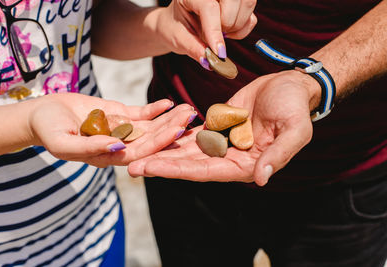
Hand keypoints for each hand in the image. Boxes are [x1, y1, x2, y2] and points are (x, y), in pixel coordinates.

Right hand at [29, 93, 194, 166]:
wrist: (41, 114)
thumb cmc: (48, 131)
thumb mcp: (63, 143)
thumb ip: (90, 148)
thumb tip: (119, 147)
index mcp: (108, 157)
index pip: (140, 152)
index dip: (160, 142)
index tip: (178, 131)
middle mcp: (119, 145)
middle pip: (151, 139)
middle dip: (172, 128)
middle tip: (191, 116)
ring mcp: (121, 130)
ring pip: (150, 126)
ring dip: (169, 118)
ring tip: (188, 108)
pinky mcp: (119, 115)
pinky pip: (140, 113)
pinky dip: (154, 109)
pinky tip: (168, 102)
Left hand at [128, 70, 316, 185]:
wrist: (290, 86)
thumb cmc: (295, 107)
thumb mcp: (295, 130)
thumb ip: (278, 155)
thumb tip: (261, 179)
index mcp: (247, 165)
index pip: (208, 171)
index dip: (179, 170)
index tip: (152, 168)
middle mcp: (231, 158)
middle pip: (191, 165)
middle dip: (162, 164)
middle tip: (131, 165)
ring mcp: (222, 143)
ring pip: (187, 151)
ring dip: (162, 151)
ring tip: (136, 152)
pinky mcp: (217, 127)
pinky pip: (192, 133)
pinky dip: (174, 134)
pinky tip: (154, 135)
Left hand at [156, 0, 256, 65]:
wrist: (177, 22)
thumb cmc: (175, 28)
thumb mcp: (178, 39)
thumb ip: (193, 49)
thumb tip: (209, 61)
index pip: (209, 7)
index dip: (215, 31)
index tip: (218, 52)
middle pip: (234, 0)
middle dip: (228, 24)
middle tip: (215, 37)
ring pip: (248, 4)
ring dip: (237, 26)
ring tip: (221, 34)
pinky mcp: (239, 3)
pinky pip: (251, 17)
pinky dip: (243, 29)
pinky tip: (228, 33)